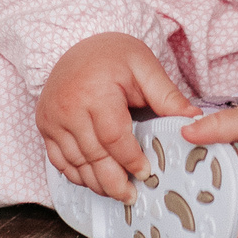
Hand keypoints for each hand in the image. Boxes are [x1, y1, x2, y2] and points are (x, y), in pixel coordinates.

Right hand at [36, 32, 197, 202]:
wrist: (77, 42)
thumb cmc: (113, 54)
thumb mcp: (144, 66)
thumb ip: (167, 96)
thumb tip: (193, 119)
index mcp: (95, 91)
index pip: (113, 137)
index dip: (130, 159)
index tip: (146, 172)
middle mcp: (68, 106)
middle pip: (93, 156)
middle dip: (113, 181)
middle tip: (131, 195)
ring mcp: (52, 117)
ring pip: (75, 163)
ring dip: (95, 182)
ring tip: (116, 192)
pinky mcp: (44, 125)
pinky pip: (58, 160)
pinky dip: (76, 174)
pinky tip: (93, 180)